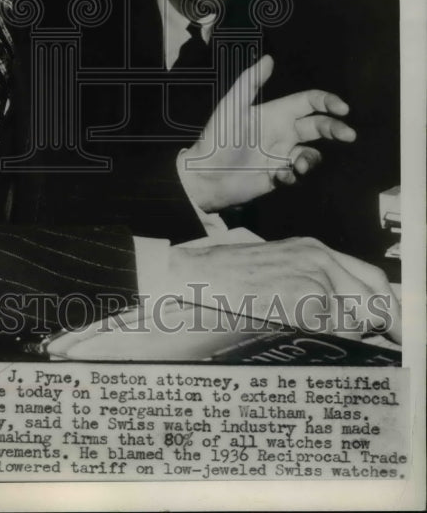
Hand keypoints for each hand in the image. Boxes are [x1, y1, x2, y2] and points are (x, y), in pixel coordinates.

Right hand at [169, 236, 400, 341]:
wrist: (198, 278)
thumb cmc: (230, 278)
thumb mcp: (279, 268)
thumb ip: (315, 283)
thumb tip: (351, 316)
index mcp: (314, 249)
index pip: (372, 277)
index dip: (389, 305)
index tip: (397, 328)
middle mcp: (319, 259)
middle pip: (373, 298)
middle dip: (379, 324)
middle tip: (378, 344)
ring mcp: (312, 278)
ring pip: (353, 319)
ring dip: (342, 334)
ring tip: (308, 333)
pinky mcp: (302, 300)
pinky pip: (330, 331)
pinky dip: (322, 340)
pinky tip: (294, 333)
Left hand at [180, 55, 355, 211]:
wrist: (206, 173)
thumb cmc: (218, 136)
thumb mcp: (232, 105)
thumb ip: (251, 82)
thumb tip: (270, 58)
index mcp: (276, 113)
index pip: (309, 102)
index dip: (328, 102)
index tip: (343, 109)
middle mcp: (283, 132)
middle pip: (319, 126)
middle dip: (336, 129)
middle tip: (348, 135)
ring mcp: (281, 155)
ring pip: (312, 154)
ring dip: (311, 159)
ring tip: (297, 165)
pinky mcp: (278, 176)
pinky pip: (297, 175)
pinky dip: (293, 176)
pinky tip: (278, 176)